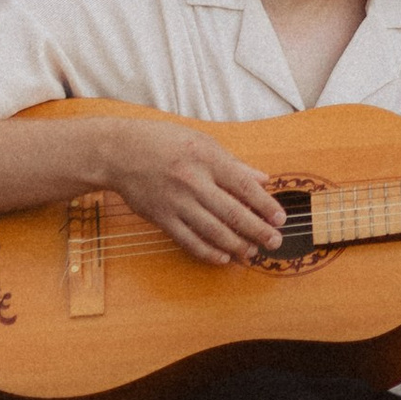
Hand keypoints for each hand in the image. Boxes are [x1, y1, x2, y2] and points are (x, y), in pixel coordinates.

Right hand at [106, 116, 285, 266]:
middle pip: (232, 212)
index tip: (280, 218)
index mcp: (206, 158)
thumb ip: (234, 163)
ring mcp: (176, 202)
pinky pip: (189, 240)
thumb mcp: (202, 142)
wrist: (120, 152)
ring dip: (237, 245)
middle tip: (275, 242)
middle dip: (257, 231)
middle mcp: (193, 181)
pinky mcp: (162, 218)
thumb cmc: (164, 142)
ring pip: (213, 230)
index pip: (243, 185)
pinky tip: (224, 257)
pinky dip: (208, 251)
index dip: (265, 205)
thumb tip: (263, 179)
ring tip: (253, 252)